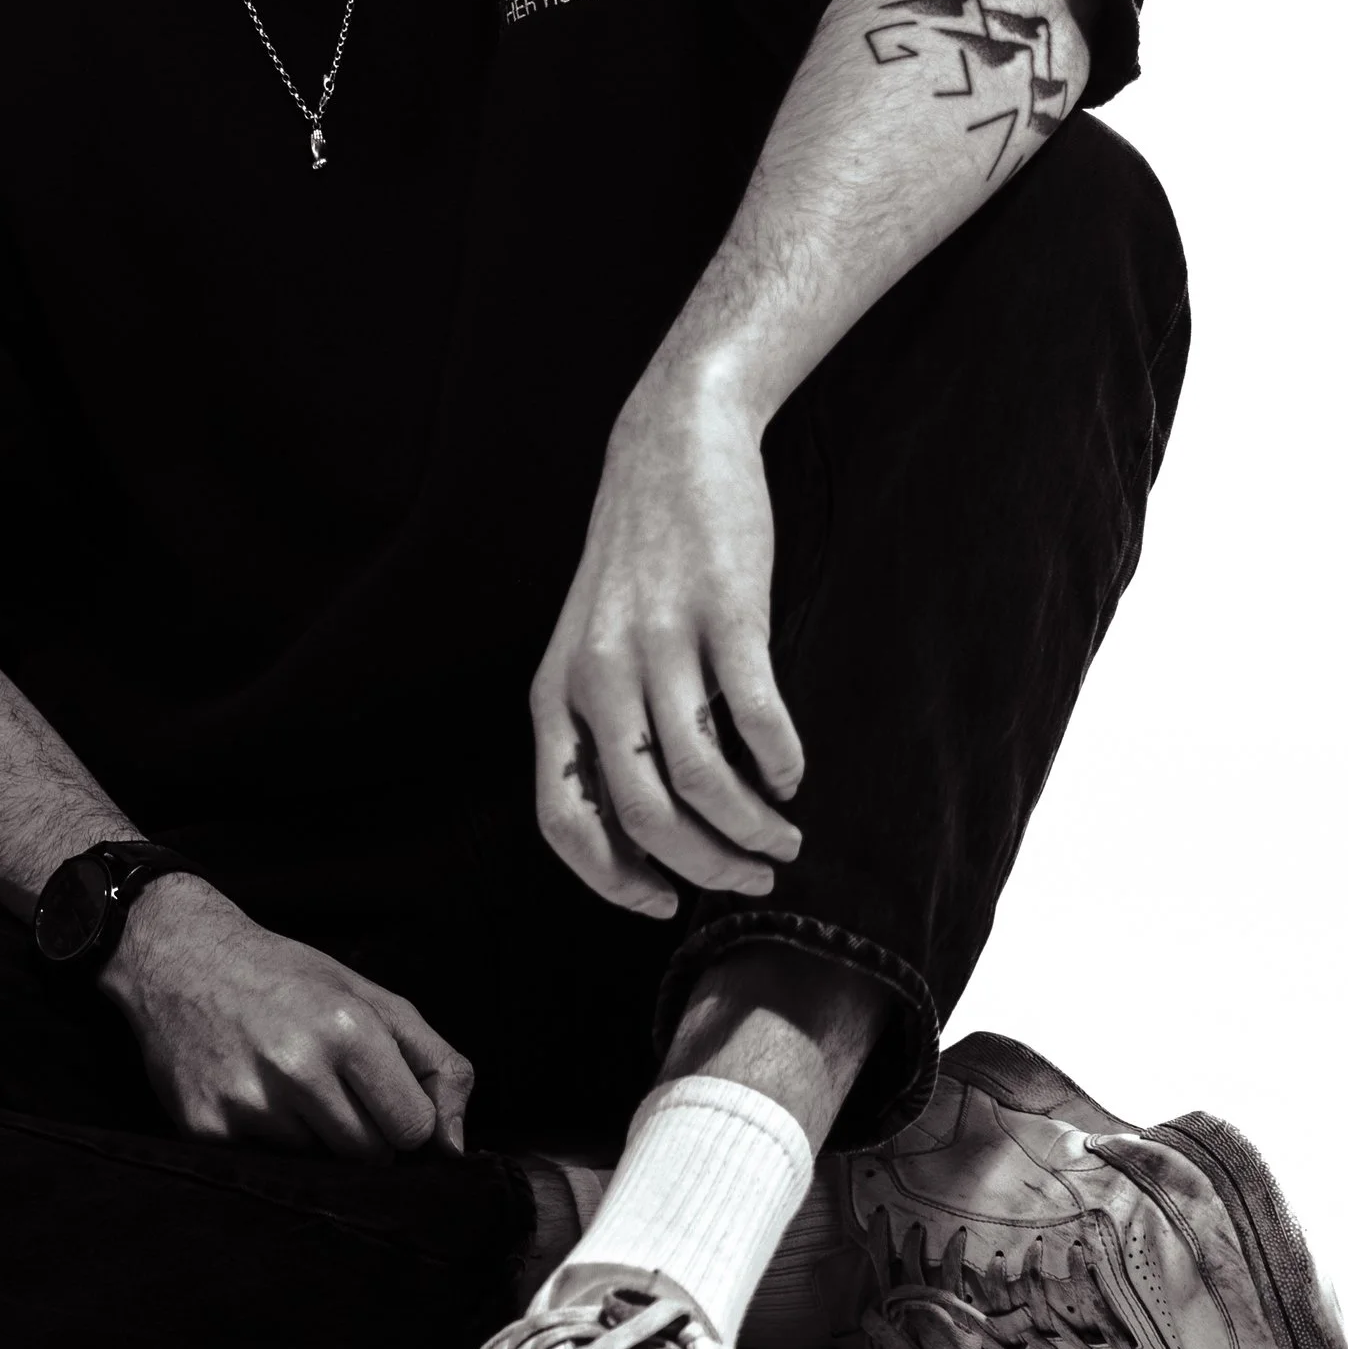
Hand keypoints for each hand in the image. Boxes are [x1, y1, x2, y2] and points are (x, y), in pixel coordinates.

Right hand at [99, 879, 473, 1158]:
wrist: (178, 958)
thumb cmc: (285, 977)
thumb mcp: (369, 996)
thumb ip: (435, 1062)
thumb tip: (456, 1147)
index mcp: (347, 1027)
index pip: (414, 1129)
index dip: (404, 1116)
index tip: (381, 1093)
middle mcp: (297, 1066)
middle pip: (369, 1155)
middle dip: (362, 1131)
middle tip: (329, 1084)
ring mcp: (248, 1103)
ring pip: (319, 1165)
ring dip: (313, 1137)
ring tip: (284, 1083)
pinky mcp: (205, 1130)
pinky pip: (267, 1168)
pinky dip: (267, 1142)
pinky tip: (249, 1093)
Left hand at [530, 354, 805, 917]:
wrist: (672, 444)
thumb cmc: (637, 559)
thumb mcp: (589, 644)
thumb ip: (601, 725)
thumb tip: (644, 834)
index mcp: (554, 691)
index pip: (564, 819)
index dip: (613, 879)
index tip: (662, 904)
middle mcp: (597, 673)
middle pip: (645, 815)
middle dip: (705, 868)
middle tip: (750, 880)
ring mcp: (660, 640)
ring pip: (705, 779)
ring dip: (752, 829)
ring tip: (784, 838)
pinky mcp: (725, 610)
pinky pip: (757, 715)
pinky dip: (782, 762)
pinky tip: (794, 771)